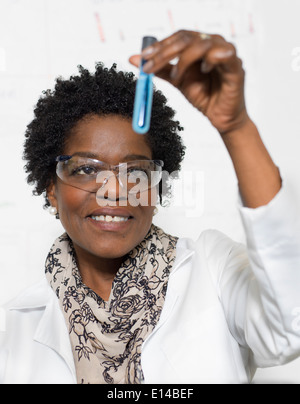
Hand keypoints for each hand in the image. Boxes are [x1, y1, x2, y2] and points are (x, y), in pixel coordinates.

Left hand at [129, 30, 248, 135]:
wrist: (220, 118)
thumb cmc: (204, 97)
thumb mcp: (177, 81)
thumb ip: (159, 69)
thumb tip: (135, 59)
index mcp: (199, 45)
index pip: (178, 37)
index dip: (160, 46)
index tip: (143, 57)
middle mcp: (213, 43)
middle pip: (187, 38)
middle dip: (165, 52)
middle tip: (151, 67)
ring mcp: (226, 53)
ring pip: (201, 44)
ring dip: (183, 59)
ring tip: (176, 77)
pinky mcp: (236, 66)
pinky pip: (224, 53)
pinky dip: (210, 59)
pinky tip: (203, 71)